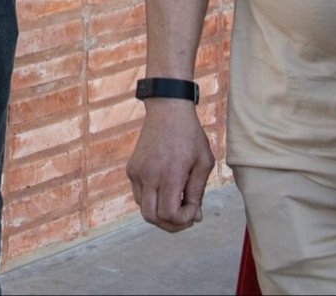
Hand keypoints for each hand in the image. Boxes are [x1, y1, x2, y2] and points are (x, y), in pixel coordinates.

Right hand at [127, 99, 213, 232]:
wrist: (167, 109)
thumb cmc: (190, 135)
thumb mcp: (204, 162)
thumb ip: (198, 192)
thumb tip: (195, 216)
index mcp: (170, 174)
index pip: (169, 214)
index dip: (183, 221)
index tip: (194, 211)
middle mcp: (149, 175)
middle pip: (151, 218)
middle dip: (170, 225)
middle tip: (185, 218)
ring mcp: (137, 171)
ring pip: (143, 208)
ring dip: (160, 212)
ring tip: (177, 201)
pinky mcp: (131, 168)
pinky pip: (139, 194)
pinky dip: (152, 199)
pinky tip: (165, 188)